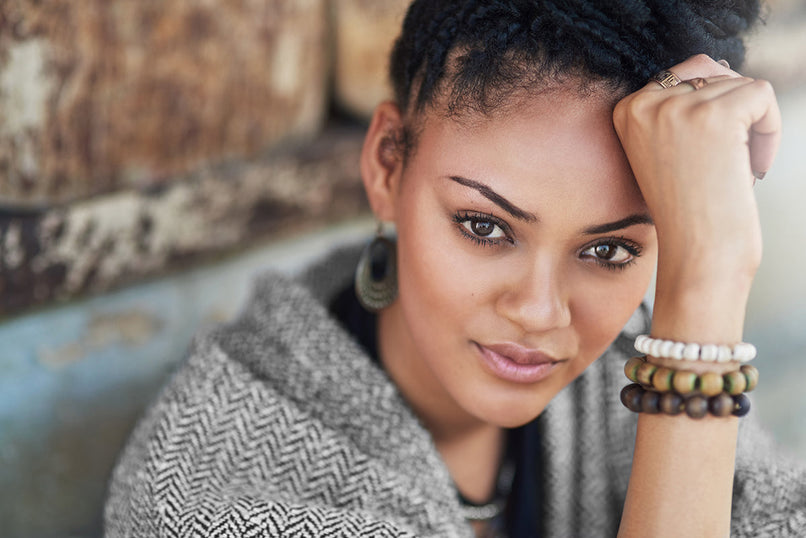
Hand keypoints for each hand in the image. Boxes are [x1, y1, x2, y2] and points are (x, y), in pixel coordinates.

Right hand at [613, 54, 780, 280]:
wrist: (696, 254)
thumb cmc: (688, 209)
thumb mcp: (665, 149)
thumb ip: (678, 106)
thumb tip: (716, 66)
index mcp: (626, 109)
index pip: (683, 74)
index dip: (708, 111)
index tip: (705, 157)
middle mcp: (644, 102)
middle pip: (713, 72)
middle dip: (732, 114)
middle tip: (725, 163)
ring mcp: (677, 107)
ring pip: (741, 85)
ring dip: (752, 127)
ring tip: (737, 169)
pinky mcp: (715, 115)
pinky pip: (763, 96)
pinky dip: (771, 131)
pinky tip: (754, 168)